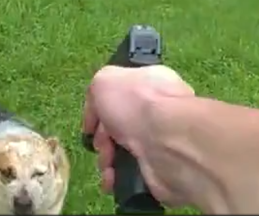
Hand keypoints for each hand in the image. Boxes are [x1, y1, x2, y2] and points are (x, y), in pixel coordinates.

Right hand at [81, 64, 195, 205]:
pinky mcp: (160, 168)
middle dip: (102, 139)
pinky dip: (118, 178)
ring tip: (108, 165)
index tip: (91, 125)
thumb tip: (99, 111)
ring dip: (107, 161)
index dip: (100, 110)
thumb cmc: (136, 104)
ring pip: (122, 152)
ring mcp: (160, 141)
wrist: (167, 142)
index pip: (121, 94)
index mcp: (150, 84)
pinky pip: (132, 174)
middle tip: (101, 144)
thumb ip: (98, 88)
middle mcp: (158, 111)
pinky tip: (113, 179)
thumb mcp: (105, 80)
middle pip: (119, 126)